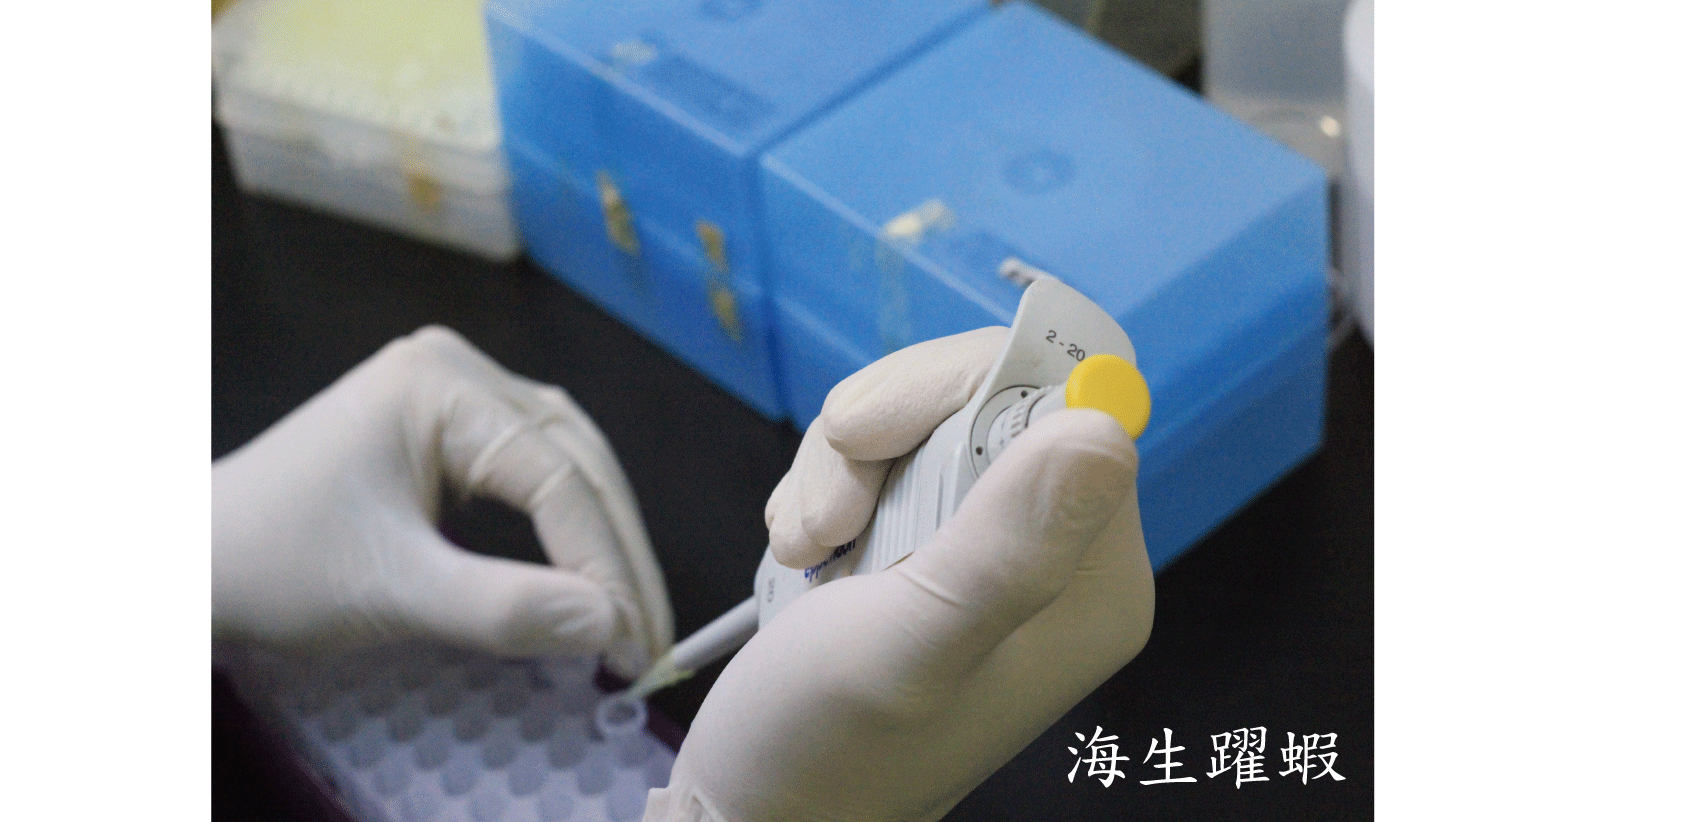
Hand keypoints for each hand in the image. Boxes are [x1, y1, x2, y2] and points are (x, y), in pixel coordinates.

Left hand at [212, 326, 671, 677]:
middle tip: (648, 642)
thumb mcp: (392, 593)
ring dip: (601, 543)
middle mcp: (458, 369)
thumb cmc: (275, 566)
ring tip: (628, 618)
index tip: (634, 650)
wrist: (188, 560)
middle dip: (617, 556)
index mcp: (441, 384)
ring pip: (566, 465)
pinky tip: (582, 579)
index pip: (558, 480)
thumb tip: (611, 627)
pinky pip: (532, 474)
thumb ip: (504, 609)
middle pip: (577, 462)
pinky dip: (565, 531)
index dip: (607, 568)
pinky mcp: (447, 427)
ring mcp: (453, 393)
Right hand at [648, 329, 1154, 820]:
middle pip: (990, 398)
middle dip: (885, 437)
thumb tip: (1105, 427)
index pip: (1068, 400)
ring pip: (926, 422)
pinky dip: (830, 489)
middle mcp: (1061, 557)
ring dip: (842, 469)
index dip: (962, 387)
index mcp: (1093, 581)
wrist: (755, 809)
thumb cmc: (828, 749)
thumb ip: (1010, 545)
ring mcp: (996, 551)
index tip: (869, 435)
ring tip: (809, 551)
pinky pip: (890, 461)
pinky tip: (804, 558)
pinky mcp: (936, 550)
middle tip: (829, 520)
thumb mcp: (911, 646)